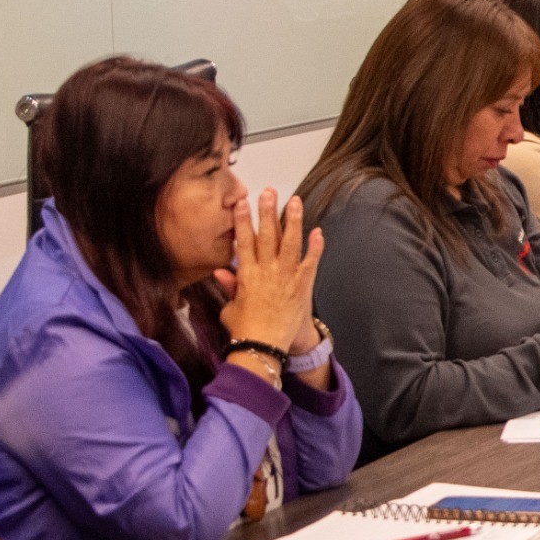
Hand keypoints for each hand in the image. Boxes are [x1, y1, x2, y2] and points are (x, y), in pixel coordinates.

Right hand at [216, 189, 322, 352]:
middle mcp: (266, 271)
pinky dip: (315, 246)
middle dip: (267, 212)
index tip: (241, 203)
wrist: (265, 347)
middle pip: (266, 236)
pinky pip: (310, 262)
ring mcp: (285, 277)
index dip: (243, 221)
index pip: (243, 241)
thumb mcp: (230, 306)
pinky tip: (318, 231)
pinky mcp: (302, 285)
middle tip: (269, 191)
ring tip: (295, 201)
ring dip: (293, 220)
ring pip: (290, 243)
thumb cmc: (245, 329)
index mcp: (246, 274)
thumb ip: (229, 286)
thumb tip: (220, 270)